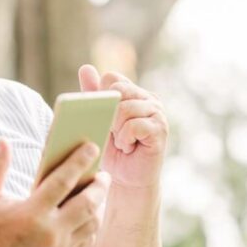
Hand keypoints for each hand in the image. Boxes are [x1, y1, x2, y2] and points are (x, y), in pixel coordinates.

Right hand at [0, 140, 109, 246]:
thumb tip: (4, 141)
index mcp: (31, 213)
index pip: (63, 181)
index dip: (79, 161)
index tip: (91, 147)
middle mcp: (50, 232)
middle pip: (87, 203)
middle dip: (99, 185)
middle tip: (103, 173)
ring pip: (92, 223)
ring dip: (100, 205)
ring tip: (99, 191)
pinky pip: (87, 240)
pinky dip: (92, 224)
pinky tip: (90, 213)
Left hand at [79, 65, 167, 193]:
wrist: (126, 178)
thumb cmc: (110, 149)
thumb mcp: (97, 119)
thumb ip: (92, 95)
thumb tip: (86, 67)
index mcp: (132, 92)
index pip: (111, 78)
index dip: (101, 96)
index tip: (103, 116)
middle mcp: (148, 98)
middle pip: (118, 90)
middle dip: (108, 114)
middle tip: (113, 132)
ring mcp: (157, 112)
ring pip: (125, 109)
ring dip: (116, 131)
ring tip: (121, 142)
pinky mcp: (160, 129)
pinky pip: (134, 126)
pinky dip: (125, 139)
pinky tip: (129, 147)